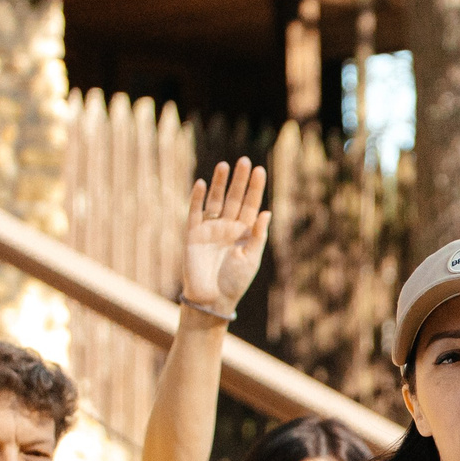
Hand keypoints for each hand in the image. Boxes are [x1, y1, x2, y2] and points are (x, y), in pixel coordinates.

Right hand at [182, 159, 270, 317]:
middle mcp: (227, 227)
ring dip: (219, 183)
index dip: (255, 188)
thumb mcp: (251, 258)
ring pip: (215, 200)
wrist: (212, 299)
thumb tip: (267, 212)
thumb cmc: (235, 282)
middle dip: (240, 180)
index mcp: (244, 233)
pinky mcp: (193, 234)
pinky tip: (201, 183)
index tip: (260, 170)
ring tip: (225, 165)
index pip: (251, 205)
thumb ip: (258, 235)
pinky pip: (194, 212)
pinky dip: (196, 198)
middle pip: (234, 198)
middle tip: (245, 161)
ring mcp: (210, 229)